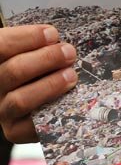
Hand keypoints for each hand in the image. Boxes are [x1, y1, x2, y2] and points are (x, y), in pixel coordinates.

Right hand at [0, 25, 77, 142]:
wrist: (35, 104)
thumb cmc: (38, 69)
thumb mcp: (33, 52)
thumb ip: (40, 44)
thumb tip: (56, 36)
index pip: (1, 46)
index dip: (26, 38)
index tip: (52, 34)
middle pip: (14, 71)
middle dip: (46, 59)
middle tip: (69, 52)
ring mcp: (1, 110)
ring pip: (20, 99)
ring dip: (50, 85)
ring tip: (71, 75)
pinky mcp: (14, 130)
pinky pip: (31, 125)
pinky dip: (50, 109)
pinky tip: (67, 97)